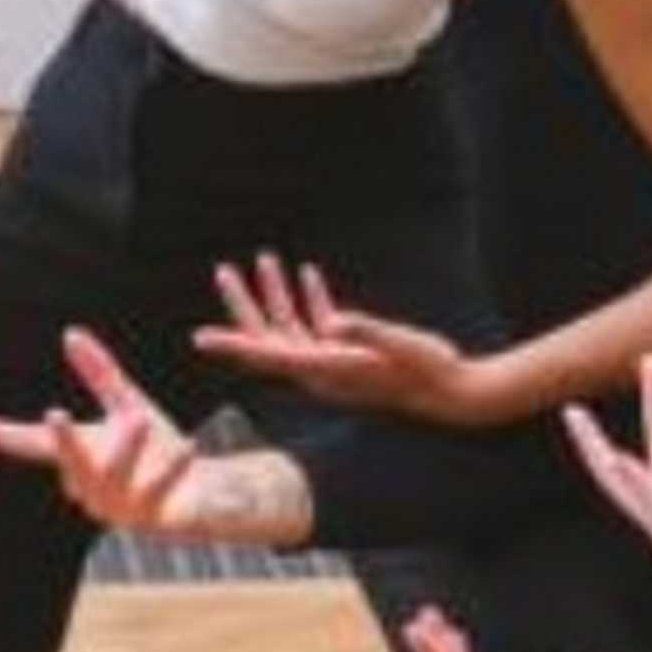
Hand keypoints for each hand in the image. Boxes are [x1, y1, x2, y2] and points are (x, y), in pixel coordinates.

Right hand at [0, 327, 264, 540]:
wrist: (198, 494)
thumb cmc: (155, 450)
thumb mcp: (127, 405)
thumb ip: (99, 374)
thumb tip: (71, 332)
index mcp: (78, 454)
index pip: (30, 444)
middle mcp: (89, 485)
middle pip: (70, 463)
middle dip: (63, 442)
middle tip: (54, 414)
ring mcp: (118, 505)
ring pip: (114, 478)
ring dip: (126, 450)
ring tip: (139, 420)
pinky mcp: (152, 516)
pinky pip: (159, 492)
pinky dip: (172, 469)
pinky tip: (188, 447)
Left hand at [193, 252, 484, 421]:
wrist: (453, 393)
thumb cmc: (428, 368)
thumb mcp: (398, 345)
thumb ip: (364, 332)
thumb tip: (331, 322)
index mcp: (324, 369)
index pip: (266, 355)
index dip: (231, 344)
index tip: (198, 338)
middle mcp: (321, 370)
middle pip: (268, 337)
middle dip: (243, 304)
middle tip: (222, 271)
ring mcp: (334, 364)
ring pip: (290, 327)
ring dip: (275, 294)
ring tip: (263, 258)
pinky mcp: (350, 356)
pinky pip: (319, 325)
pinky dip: (310, 299)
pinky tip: (308, 273)